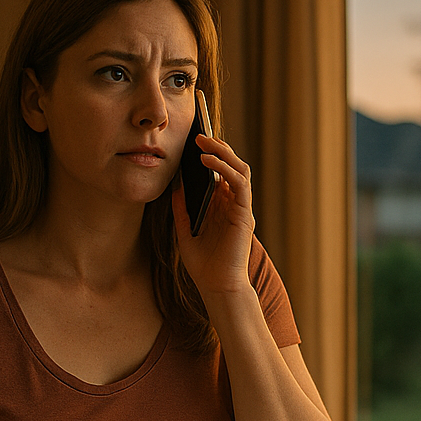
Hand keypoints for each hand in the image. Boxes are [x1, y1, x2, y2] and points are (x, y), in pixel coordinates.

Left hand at [171, 132, 255, 295]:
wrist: (217, 287)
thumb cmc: (204, 265)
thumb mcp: (184, 230)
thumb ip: (182, 207)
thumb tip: (176, 183)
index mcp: (221, 206)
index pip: (220, 172)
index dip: (210, 154)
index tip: (193, 139)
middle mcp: (234, 204)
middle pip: (231, 165)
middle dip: (216, 146)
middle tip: (197, 133)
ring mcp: (241, 208)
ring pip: (239, 168)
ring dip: (222, 152)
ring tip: (203, 141)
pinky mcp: (245, 214)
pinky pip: (239, 183)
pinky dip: (225, 168)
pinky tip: (207, 161)